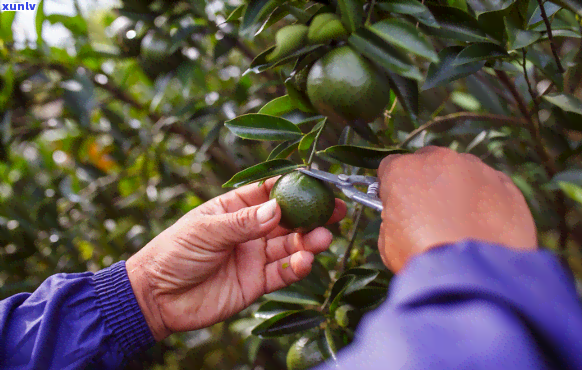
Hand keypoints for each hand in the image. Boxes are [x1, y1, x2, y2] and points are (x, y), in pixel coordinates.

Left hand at [126, 177, 345, 340]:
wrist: (157, 297)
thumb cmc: (174, 252)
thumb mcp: (206, 230)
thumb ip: (243, 222)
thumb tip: (277, 209)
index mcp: (235, 208)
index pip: (269, 191)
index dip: (293, 185)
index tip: (316, 182)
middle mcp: (249, 230)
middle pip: (288, 219)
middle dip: (312, 214)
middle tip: (335, 210)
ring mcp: (254, 256)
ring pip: (290, 245)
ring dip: (309, 241)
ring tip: (323, 238)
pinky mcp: (256, 282)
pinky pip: (282, 272)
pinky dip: (297, 267)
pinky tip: (306, 261)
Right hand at [377, 146, 536, 272]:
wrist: (473, 276)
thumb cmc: (422, 259)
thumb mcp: (388, 243)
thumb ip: (394, 218)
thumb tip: (403, 217)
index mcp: (403, 171)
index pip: (390, 167)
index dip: (393, 187)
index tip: (398, 204)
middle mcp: (440, 160)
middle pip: (429, 162)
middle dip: (427, 181)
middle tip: (430, 214)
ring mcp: (477, 169)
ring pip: (463, 171)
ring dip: (459, 188)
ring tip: (463, 224)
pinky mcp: (506, 185)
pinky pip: (492, 186)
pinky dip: (487, 200)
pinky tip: (485, 227)